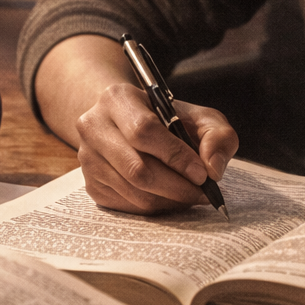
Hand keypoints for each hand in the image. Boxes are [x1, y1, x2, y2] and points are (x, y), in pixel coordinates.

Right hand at [77, 80, 238, 214]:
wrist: (127, 123)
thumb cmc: (166, 119)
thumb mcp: (198, 116)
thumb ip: (217, 135)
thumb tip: (213, 168)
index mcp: (117, 98)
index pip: (144, 131)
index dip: (175, 156)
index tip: (202, 174)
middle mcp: (94, 127)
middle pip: (136, 168)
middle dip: (176, 186)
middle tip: (201, 192)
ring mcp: (88, 158)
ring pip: (133, 191)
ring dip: (168, 199)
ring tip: (190, 194)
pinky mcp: (91, 184)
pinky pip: (127, 205)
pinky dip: (155, 206)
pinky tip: (170, 196)